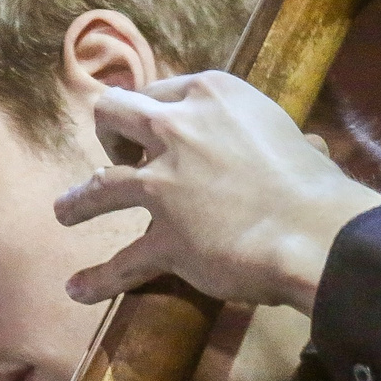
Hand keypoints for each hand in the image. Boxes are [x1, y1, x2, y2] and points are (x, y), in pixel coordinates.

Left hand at [56, 72, 380, 311]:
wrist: (316, 230)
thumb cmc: (316, 184)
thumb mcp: (293, 139)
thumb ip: (277, 141)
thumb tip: (308, 147)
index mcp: (211, 94)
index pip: (161, 91)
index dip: (154, 112)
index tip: (155, 130)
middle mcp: (178, 130)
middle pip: (114, 114)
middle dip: (107, 133)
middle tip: (114, 155)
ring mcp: (165, 184)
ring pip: (100, 186)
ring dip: (78, 200)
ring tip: (64, 212)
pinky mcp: (165, 237)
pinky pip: (123, 262)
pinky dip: (98, 279)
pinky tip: (78, 289)